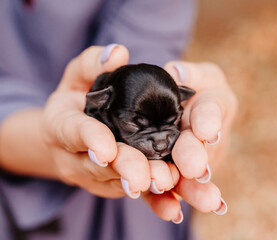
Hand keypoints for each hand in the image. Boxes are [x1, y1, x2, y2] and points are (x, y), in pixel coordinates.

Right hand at [41, 45, 161, 197]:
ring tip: (164, 185)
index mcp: (62, 125)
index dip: (90, 139)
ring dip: (142, 185)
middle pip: (100, 165)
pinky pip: (133, 191)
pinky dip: (153, 199)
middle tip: (143, 176)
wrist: (72, 129)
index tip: (107, 148)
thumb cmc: (77, 97)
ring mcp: (95, 174)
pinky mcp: (113, 184)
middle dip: (123, 169)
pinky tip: (173, 206)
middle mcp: (75, 156)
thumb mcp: (79, 75)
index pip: (74, 131)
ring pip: (119, 181)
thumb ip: (93, 63)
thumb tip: (118, 52)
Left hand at [142, 61, 236, 221]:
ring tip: (200, 202)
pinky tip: (172, 213)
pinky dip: (171, 202)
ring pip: (192, 174)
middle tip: (195, 168)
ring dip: (194, 188)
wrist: (176, 112)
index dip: (209, 120)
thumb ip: (191, 73)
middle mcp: (207, 135)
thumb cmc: (189, 85)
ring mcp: (194, 159)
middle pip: (202, 146)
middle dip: (197, 156)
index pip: (213, 109)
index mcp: (213, 105)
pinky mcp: (177, 176)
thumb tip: (176, 72)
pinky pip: (173, 188)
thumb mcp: (195, 73)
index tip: (206, 131)